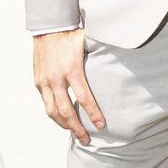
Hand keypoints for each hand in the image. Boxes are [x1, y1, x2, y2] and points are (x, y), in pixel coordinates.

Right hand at [33, 28, 103, 144]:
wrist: (48, 27)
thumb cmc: (72, 34)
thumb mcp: (89, 41)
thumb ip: (105, 50)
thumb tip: (129, 47)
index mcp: (72, 69)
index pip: (84, 98)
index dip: (93, 113)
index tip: (101, 125)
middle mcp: (56, 78)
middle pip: (66, 111)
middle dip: (77, 128)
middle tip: (87, 139)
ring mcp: (45, 81)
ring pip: (52, 111)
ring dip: (63, 125)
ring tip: (74, 133)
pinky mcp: (38, 81)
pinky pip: (45, 103)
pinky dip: (54, 114)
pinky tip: (62, 119)